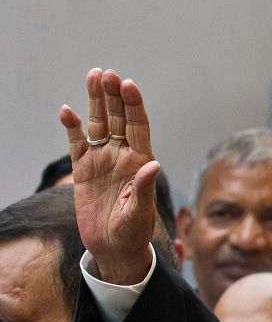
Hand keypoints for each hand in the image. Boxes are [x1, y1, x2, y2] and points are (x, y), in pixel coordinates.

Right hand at [59, 68, 158, 284]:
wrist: (114, 248)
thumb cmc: (133, 232)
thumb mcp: (139, 212)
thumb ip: (144, 188)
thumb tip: (152, 166)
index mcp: (141, 162)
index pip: (139, 127)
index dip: (134, 106)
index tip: (129, 85)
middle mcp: (122, 155)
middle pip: (118, 119)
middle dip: (114, 96)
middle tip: (108, 73)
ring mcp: (103, 160)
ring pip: (99, 124)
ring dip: (96, 101)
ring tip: (94, 75)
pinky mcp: (83, 169)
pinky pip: (77, 143)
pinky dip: (72, 127)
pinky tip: (68, 112)